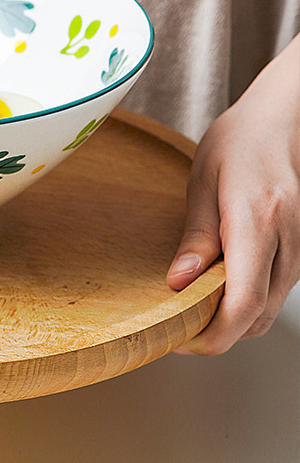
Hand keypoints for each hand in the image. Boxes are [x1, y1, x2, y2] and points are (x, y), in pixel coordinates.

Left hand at [166, 35, 299, 353]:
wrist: (281, 123)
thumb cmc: (238, 143)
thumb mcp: (203, 180)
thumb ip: (195, 235)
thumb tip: (177, 282)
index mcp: (258, 222)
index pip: (244, 302)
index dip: (214, 334)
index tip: (182, 339)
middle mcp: (288, 243)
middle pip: (258, 317)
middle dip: (217, 333)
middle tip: (175, 326)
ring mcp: (299, 249)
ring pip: (268, 310)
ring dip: (232, 321)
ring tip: (189, 307)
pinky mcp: (298, 251)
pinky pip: (274, 292)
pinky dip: (247, 303)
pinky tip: (216, 288)